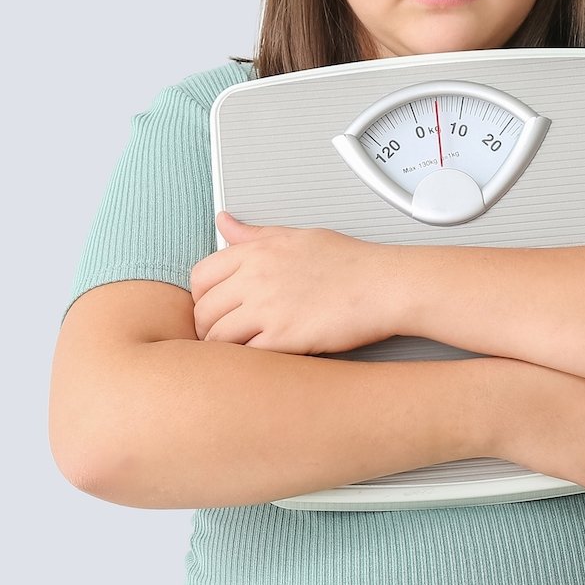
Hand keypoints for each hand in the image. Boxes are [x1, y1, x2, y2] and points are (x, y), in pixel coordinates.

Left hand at [190, 212, 398, 353]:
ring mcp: (268, 308)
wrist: (385, 286)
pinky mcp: (284, 337)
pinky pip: (243, 356)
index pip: (200, 276)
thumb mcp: (298, 236)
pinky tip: (262, 360)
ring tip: (242, 351)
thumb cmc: (350, 262)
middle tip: (226, 335)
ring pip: (216, 338)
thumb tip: (223, 221)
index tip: (216, 308)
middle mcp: (256, 277)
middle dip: (208, 328)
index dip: (202, 297)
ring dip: (224, 349)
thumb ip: (255, 235)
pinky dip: (246, 363)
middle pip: (203, 311)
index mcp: (257, 250)